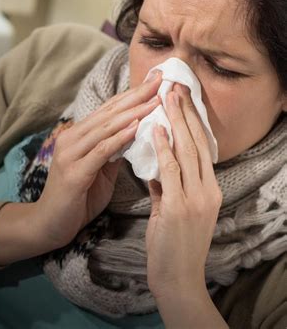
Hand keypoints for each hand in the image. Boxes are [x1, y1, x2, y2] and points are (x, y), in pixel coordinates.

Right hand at [34, 71, 162, 249]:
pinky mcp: (73, 171)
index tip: (155, 82)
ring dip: (133, 112)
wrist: (49, 224)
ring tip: (155, 100)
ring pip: (106, 127)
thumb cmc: (77, 197)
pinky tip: (136, 126)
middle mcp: (72, 138)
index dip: (132, 95)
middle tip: (159, 79)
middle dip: (136, 95)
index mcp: (78, 136)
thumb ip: (113, 151)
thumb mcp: (99, 171)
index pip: (108, 110)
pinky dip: (119, 137)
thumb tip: (136, 135)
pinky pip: (101, 150)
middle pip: (109, 112)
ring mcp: (70, 153)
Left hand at [145, 84, 222, 300]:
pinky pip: (170, 171)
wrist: (177, 278)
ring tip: (166, 96)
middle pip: (196, 143)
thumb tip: (155, 167)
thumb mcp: (171, 210)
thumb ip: (165, 187)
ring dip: (175, 121)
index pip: (201, 147)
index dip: (191, 121)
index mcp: (208, 189)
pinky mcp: (178, 208)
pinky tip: (155, 129)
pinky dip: (163, 148)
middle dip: (184, 112)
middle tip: (175, 86)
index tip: (181, 98)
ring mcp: (195, 199)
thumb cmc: (173, 244)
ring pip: (186, 151)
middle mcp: (207, 190)